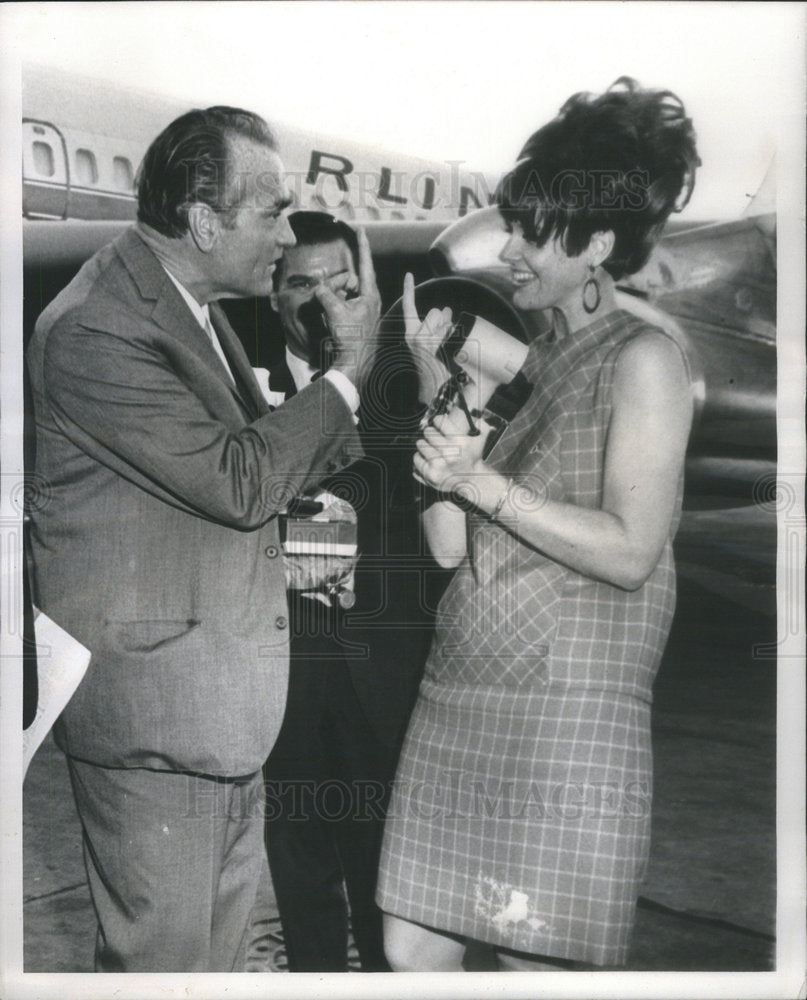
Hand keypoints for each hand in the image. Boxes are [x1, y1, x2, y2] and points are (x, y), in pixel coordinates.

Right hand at [315, 228, 379, 391]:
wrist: (357, 362)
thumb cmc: (352, 339)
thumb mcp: (336, 313)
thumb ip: (326, 294)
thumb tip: (319, 287)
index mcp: (371, 294)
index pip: (366, 263)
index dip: (362, 246)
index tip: (361, 230)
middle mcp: (370, 299)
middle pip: (351, 280)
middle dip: (338, 283)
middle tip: (330, 294)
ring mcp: (364, 309)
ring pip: (345, 293)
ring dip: (334, 297)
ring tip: (331, 312)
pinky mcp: (358, 318)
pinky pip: (343, 304)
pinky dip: (334, 305)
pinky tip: (331, 318)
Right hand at [402, 272, 452, 404]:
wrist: (434, 391)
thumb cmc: (435, 368)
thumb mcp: (431, 345)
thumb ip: (436, 326)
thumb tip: (447, 310)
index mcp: (411, 335)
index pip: (409, 308)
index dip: (408, 290)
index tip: (409, 274)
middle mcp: (414, 337)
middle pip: (435, 312)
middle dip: (443, 320)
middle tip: (445, 336)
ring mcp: (423, 341)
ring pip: (443, 319)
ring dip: (450, 328)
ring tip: (448, 346)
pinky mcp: (434, 346)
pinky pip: (449, 329)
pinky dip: (453, 335)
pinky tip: (451, 349)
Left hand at [413, 407, 494, 496]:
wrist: (471, 480)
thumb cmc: (472, 456)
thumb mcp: (479, 438)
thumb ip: (477, 421)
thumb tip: (461, 408)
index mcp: (460, 442)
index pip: (440, 421)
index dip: (438, 421)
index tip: (438, 423)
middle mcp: (449, 453)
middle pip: (428, 432)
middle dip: (430, 433)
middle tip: (434, 437)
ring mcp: (438, 465)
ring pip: (420, 444)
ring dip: (424, 444)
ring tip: (431, 448)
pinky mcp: (430, 474)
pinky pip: (416, 458)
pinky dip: (420, 457)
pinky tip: (428, 459)